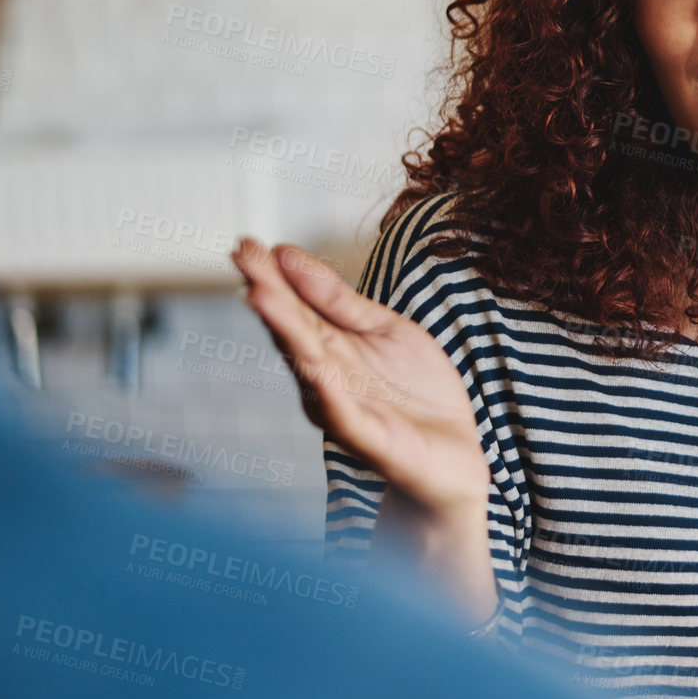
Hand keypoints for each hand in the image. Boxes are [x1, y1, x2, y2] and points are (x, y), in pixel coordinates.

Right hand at [230, 237, 489, 518]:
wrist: (454, 456)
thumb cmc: (415, 394)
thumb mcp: (383, 328)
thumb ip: (338, 299)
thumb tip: (288, 254)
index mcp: (330, 349)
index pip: (295, 308)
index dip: (272, 276)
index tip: (246, 243)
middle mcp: (326, 379)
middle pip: (294, 332)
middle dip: (269, 294)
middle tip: (243, 257)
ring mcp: (344, 409)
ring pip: (309, 367)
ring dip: (286, 333)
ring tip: (262, 295)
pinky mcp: (370, 439)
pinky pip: (343, 413)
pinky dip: (327, 390)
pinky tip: (314, 365)